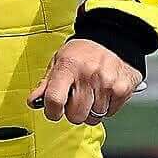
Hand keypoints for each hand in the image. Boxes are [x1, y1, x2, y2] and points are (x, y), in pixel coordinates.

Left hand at [30, 39, 144, 127]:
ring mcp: (107, 84)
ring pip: (93, 117)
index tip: (53, 112)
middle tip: (75, 101)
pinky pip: (109, 113)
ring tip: (91, 94)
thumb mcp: (59, 61)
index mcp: (68, 67)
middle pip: (76, 115)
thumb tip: (34, 101)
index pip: (55, 100)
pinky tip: (103, 94)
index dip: (52, 112)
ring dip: (90, 111)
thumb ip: (46, 83)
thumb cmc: (84, 51)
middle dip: (72, 113)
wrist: (115, 39)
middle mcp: (88, 75)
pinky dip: (105, 108)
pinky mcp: (123, 90)